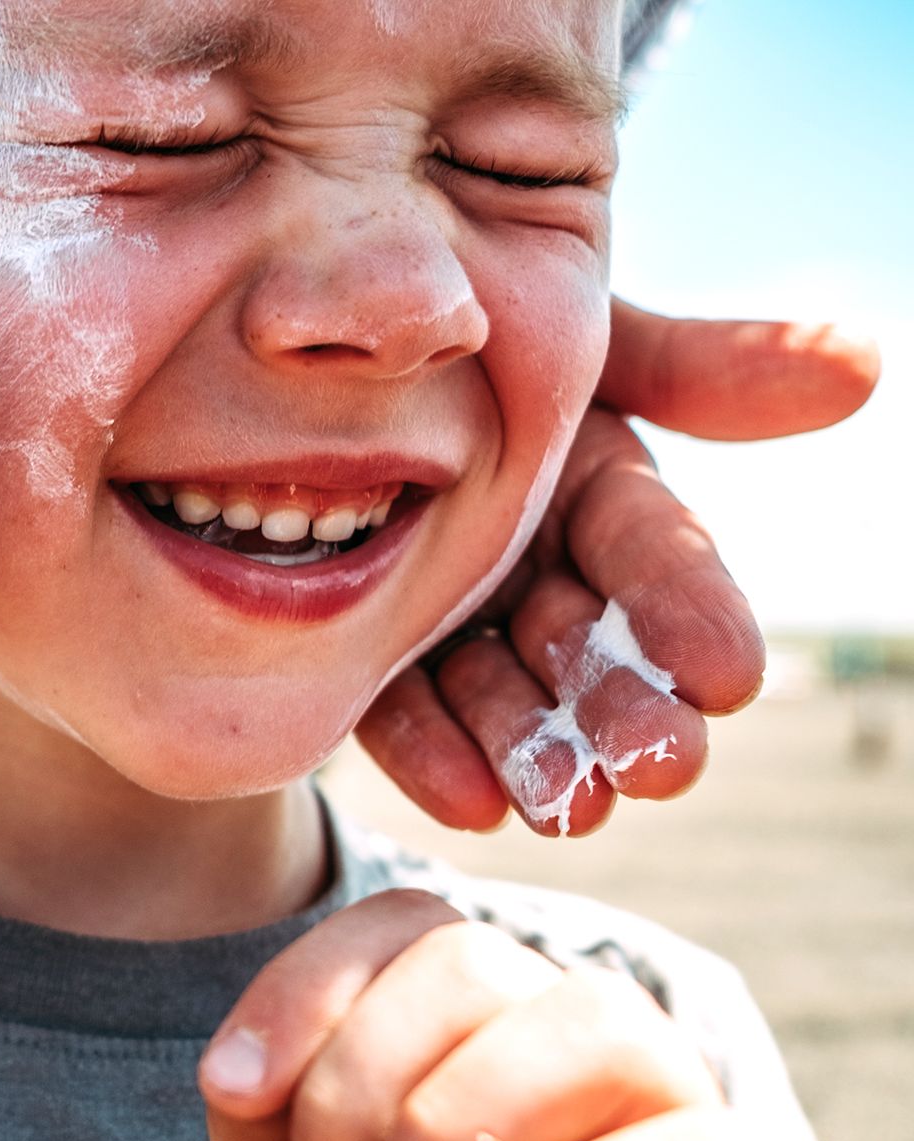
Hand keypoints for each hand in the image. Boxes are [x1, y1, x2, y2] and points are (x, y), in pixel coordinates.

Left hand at [198, 890, 859, 1140]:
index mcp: (487, 1040)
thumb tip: (240, 1074)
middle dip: (361, 1080)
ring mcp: (686, 1125)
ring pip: (599, 1019)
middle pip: (476, 958)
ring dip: (457, 1132)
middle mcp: (589, 1059)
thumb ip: (278, 1134)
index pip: (410, 925)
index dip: (306, 984)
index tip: (231, 1089)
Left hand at [359, 301, 880, 834]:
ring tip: (562, 809)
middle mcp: (527, 561)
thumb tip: (864, 364)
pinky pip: (393, 705)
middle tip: (656, 770)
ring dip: (533, 750)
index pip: (651, 553)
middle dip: (621, 707)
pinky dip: (429, 753)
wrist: (286, 350)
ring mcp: (445, 612)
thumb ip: (691, 363)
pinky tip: (465, 801)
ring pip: (498, 691)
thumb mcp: (564, 334)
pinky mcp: (359, 647)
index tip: (727, 674)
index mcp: (587, 485)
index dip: (690, 608)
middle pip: (583, 644)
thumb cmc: (454, 329)